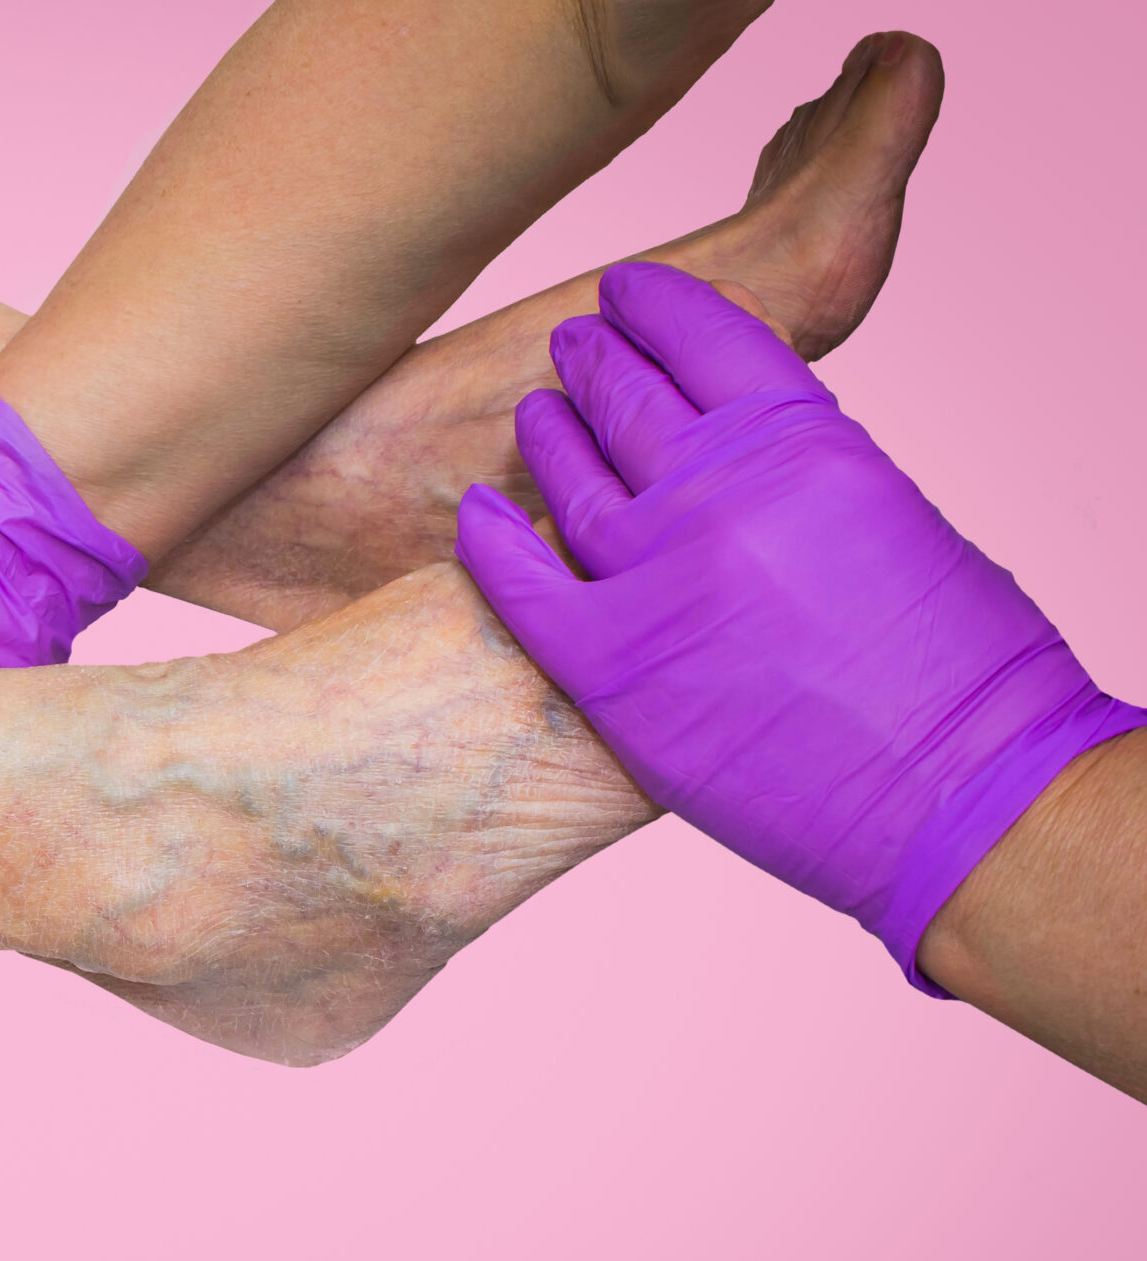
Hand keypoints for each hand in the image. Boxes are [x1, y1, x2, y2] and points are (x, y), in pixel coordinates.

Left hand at [455, 262, 1142, 990]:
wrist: (957, 791)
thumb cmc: (961, 675)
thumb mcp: (893, 518)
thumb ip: (807, 475)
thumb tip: (749, 470)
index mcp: (804, 439)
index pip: (709, 337)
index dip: (660, 307)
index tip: (629, 292)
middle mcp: (718, 489)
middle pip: (628, 400)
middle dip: (597, 365)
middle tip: (573, 347)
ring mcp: (654, 573)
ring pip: (572, 479)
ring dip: (550, 435)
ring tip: (538, 410)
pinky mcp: (607, 663)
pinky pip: (521, 583)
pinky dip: (490, 542)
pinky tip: (476, 513)